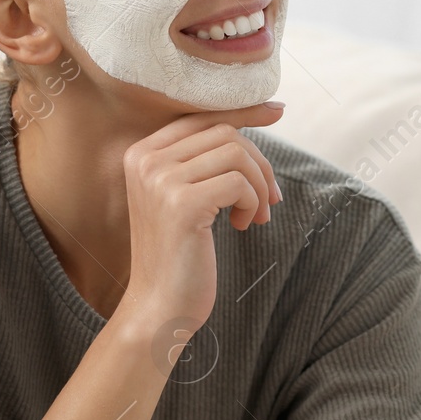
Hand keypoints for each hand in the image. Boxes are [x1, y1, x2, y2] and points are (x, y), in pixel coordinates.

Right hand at [120, 102, 284, 329]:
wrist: (159, 308)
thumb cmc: (179, 255)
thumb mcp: (183, 197)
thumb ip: (203, 160)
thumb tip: (260, 117)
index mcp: (141, 153)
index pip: (201, 115)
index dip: (244, 111)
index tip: (278, 111)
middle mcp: (145, 160)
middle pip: (224, 132)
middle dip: (259, 163)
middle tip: (269, 199)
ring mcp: (160, 180)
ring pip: (236, 154)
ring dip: (259, 186)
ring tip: (254, 215)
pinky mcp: (182, 205)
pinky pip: (239, 183)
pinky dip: (253, 202)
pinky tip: (243, 225)